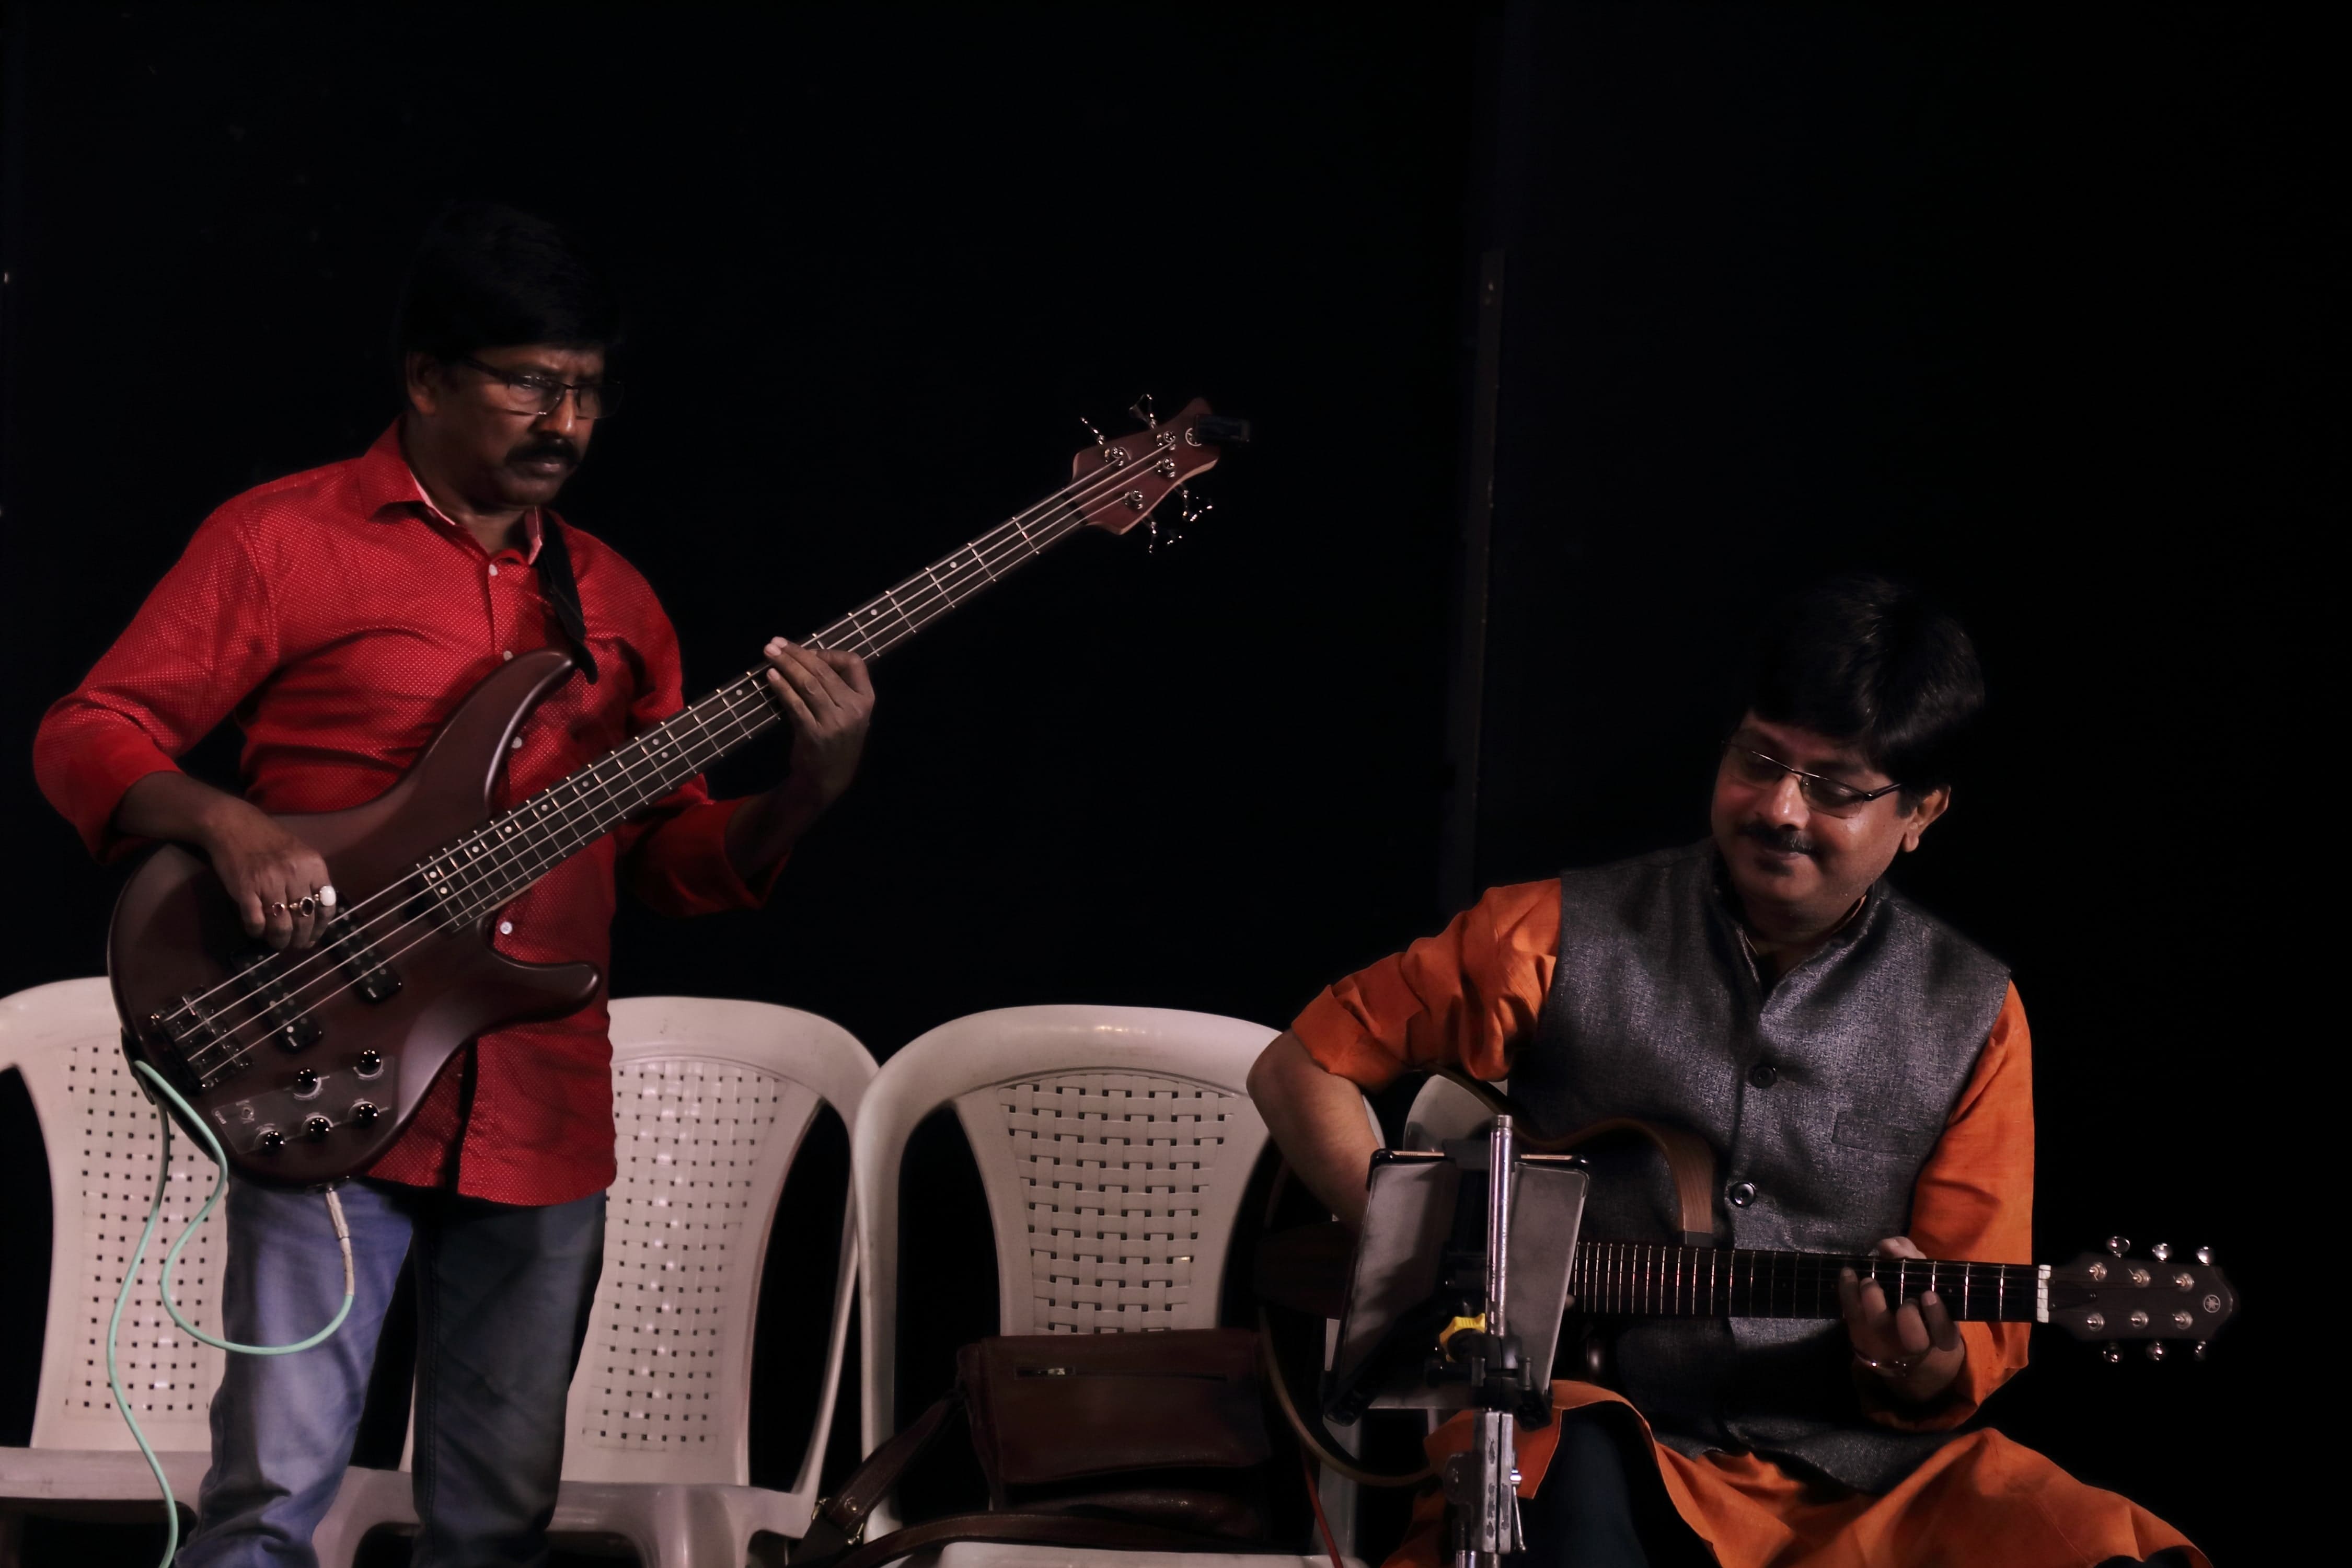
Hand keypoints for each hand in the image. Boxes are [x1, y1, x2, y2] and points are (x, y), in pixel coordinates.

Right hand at [196, 796, 334, 950]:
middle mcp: (295, 874)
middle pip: (305, 919)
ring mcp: (269, 882)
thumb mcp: (300, 854)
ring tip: (278, 943)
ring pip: (282, 925)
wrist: (233, 824)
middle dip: (302, 939)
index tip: (314, 936)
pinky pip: (256, 921)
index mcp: (313, 866)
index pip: (326, 905)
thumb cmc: (269, 840)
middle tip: (297, 946)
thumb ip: (311, 879)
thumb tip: (318, 911)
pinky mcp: (246, 889)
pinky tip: (257, 931)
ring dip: (280, 940)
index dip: (321, 926)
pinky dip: (257, 931)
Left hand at [761, 639, 874, 809]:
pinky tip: (771, 676)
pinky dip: (781, 687)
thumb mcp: (850, 715)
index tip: (810, 653)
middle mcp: (854, 709)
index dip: (830, 653)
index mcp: (866, 700)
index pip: (854, 663)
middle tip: (775, 643)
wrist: (827, 779)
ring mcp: (835, 722)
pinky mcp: (814, 733)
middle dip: (797, 653)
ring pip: (808, 683)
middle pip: (824, 670)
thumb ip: (838, 689)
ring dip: (786, 665)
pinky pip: (795, 703)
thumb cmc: (836, 742)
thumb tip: (808, 657)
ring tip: (769, 653)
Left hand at [1838, 1235, 1965, 1403]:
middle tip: (1903, 1297)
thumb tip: (1890, 1246)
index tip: (1928, 1294)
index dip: (1937, 1316)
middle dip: (1908, 1317)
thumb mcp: (1922, 1279)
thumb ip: (1913, 1259)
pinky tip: (1848, 1273)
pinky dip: (1848, 1290)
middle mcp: (1913, 1343)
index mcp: (1938, 1333)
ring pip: (1879, 1325)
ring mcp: (1884, 1341)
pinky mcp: (1859, 1334)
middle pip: (1914, 1339)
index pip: (1945, 1333)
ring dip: (1873, 1298)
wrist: (1890, 1338)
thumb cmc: (1914, 1300)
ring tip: (1869, 1280)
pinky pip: (1852, 1313)